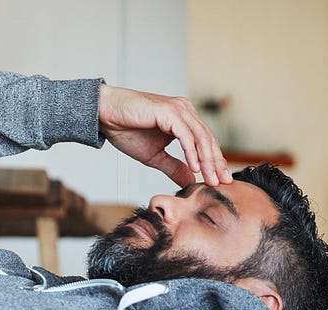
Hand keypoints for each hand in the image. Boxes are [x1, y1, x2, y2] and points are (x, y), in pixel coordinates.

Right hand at [98, 84, 230, 186]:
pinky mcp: (169, 112)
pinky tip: (194, 167)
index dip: (215, 162)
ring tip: (211, 178)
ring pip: (201, 137)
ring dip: (207, 160)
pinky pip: (186, 135)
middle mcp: (185, 111)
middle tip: (222, 182)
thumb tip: (191, 180)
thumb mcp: (154, 156)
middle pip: (208, 140)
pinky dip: (191, 152)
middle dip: (216, 163)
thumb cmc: (126, 129)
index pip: (206, 142)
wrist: (105, 114)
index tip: (221, 181)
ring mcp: (178, 109)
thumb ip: (174, 166)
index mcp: (184, 119)